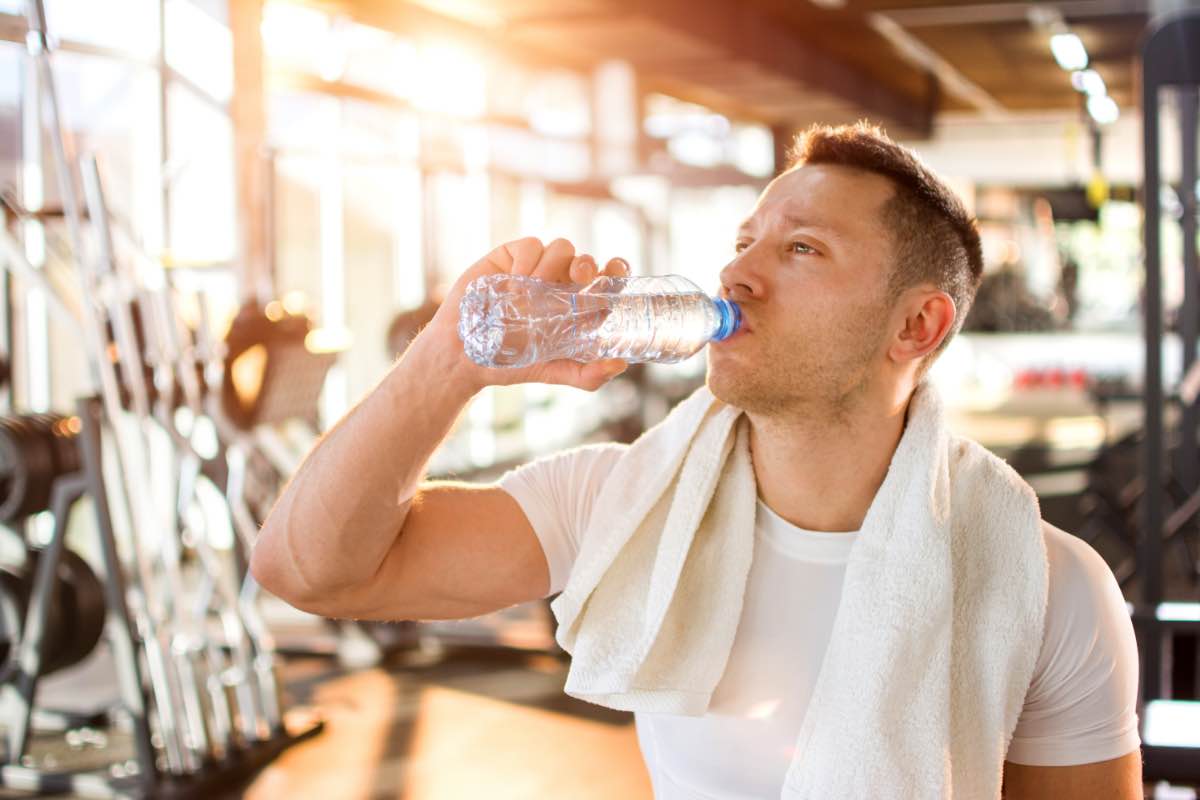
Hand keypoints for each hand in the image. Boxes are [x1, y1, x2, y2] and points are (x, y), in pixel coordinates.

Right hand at [423, 237, 631, 392]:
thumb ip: (587, 375)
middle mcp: (560, 284)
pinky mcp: (511, 256)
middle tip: (580, 279)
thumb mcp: (553, 372)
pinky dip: (527, 262)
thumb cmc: (509, 362)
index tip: (614, 275)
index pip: (605, 281)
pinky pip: (532, 245)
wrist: (464, 354)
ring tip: (533, 291)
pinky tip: (514, 285)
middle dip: (589, 265)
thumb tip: (620, 365)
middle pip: (588, 260)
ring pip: (563, 247)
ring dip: (554, 266)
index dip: (615, 272)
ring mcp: (536, 268)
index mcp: (576, 306)